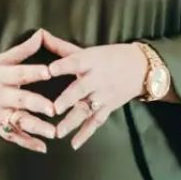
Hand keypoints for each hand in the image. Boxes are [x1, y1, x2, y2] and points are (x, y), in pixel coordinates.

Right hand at [0, 28, 57, 152]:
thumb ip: (21, 50)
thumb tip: (41, 34)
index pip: (18, 73)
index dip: (33, 72)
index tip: (49, 72)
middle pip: (20, 99)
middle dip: (37, 104)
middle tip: (53, 109)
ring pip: (18, 121)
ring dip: (36, 127)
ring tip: (53, 132)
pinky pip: (12, 136)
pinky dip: (27, 143)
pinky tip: (42, 147)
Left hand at [43, 30, 149, 150]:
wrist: (141, 67)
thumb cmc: (108, 57)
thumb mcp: (86, 50)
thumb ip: (61, 47)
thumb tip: (40, 34)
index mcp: (89, 60)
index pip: (75, 62)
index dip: (63, 66)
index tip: (49, 70)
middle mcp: (96, 78)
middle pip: (81, 89)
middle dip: (68, 99)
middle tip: (55, 109)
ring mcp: (103, 95)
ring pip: (87, 109)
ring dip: (73, 122)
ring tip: (58, 132)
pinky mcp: (109, 107)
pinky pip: (96, 122)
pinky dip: (86, 134)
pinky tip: (74, 144)